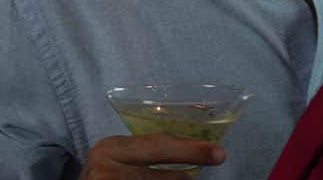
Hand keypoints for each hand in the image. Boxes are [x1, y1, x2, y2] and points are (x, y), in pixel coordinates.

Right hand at [80, 134, 226, 178]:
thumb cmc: (106, 177)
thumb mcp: (121, 161)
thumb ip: (147, 155)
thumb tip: (194, 157)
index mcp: (111, 147)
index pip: (158, 146)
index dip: (191, 149)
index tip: (219, 153)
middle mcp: (104, 166)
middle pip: (161, 176)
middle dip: (187, 173)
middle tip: (216, 161)